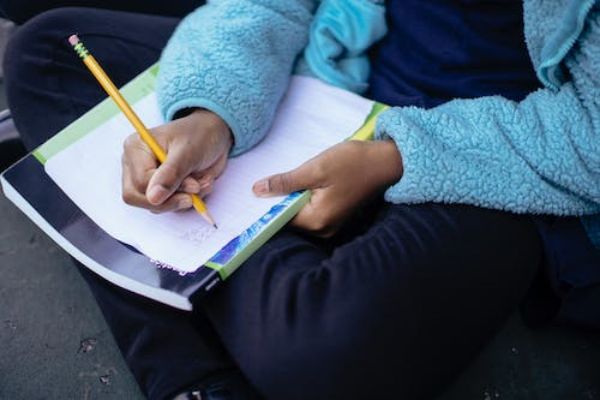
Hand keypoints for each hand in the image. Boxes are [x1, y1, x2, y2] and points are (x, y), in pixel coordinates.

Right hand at [121, 109, 231, 212]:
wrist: (215, 135)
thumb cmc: (200, 135)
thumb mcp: (188, 152)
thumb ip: (170, 174)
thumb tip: (153, 198)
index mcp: (136, 148)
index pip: (140, 182)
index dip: (166, 190)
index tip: (193, 186)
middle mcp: (136, 165)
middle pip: (138, 198)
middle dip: (170, 200)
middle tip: (195, 192)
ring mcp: (147, 179)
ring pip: (155, 206)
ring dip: (184, 199)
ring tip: (202, 182)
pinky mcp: (161, 190)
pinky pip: (170, 207)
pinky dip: (189, 200)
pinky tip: (201, 184)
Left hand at [252, 140, 402, 236]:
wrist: (386, 161)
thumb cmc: (353, 163)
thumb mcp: (315, 168)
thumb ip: (285, 182)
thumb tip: (257, 191)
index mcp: (317, 221)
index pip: (280, 219)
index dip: (266, 205)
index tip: (254, 192)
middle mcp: (323, 230)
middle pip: (289, 218)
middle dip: (279, 201)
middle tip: (269, 180)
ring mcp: (331, 225)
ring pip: (300, 213)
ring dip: (292, 197)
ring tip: (289, 179)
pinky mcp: (336, 216)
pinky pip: (311, 210)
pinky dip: (304, 198)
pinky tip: (304, 182)